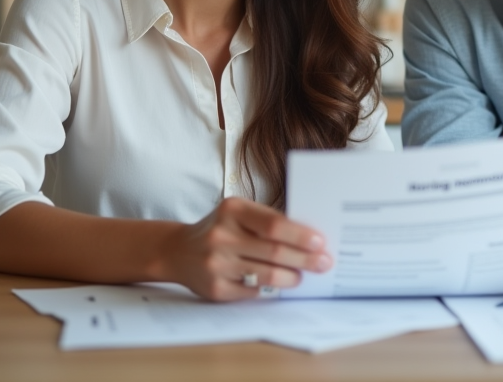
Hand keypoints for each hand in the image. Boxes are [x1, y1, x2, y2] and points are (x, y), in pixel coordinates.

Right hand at [160, 197, 332, 300]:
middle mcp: (221, 236)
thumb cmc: (220, 228)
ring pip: (266, 275)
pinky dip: (270, 289)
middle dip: (305, 259)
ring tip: (302, 276)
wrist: (178, 251)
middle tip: (324, 263)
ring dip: (291, 277)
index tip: (320, 242)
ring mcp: (217, 264)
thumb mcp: (238, 213)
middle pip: (274, 252)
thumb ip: (267, 221)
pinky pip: (253, 292)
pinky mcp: (215, 289)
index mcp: (232, 210)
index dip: (300, 235)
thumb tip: (309, 238)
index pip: (273, 225)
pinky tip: (278, 285)